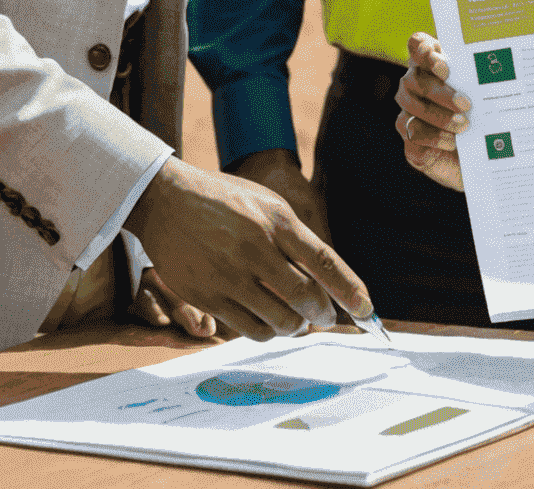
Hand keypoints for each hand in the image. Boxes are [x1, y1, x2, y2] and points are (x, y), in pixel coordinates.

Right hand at [123, 155, 371, 341]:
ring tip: (297, 321)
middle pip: (306, 297)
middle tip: (329, 317)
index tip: (366, 308)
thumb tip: (325, 278)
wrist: (166, 200)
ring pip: (280, 320)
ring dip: (296, 326)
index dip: (349, 289)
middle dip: (324, 313)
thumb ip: (295, 238)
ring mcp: (230, 275)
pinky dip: (268, 332)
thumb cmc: (224, 201)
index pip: (324, 261)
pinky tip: (270, 323)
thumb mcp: (266, 204)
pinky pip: (250, 329)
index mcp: (277, 220)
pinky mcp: (208, 296)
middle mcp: (256, 248)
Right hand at [394, 32, 469, 192]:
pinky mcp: (408, 133)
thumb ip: (481, 78)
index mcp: (431, 61)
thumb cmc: (481, 111)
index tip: (443, 65)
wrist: (478, 149)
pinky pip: (413, 131)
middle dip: (440, 91)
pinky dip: (435, 136)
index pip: (417, 44)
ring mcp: (408, 107)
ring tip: (464, 125)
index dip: (424, 51)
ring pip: (412, 105)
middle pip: (415, 78)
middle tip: (465, 104)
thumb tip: (494, 70)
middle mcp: (414, 81)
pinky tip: (453, 141)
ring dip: (439, 116)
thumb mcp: (483, 92)